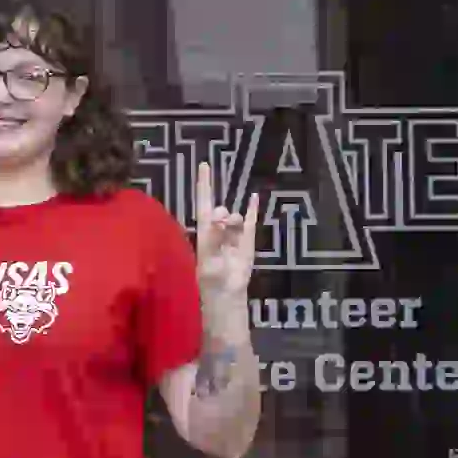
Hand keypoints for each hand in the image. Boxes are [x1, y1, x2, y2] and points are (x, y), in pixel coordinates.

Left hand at [182, 150, 254, 333]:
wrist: (227, 292)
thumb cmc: (211, 277)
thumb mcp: (207, 256)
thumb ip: (213, 236)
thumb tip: (220, 216)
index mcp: (204, 231)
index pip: (203, 203)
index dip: (204, 185)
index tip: (203, 164)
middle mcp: (218, 230)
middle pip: (219, 211)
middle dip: (221, 213)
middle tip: (221, 223)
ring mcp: (233, 235)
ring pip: (235, 217)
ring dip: (234, 220)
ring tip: (231, 232)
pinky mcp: (246, 241)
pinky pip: (250, 222)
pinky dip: (252, 210)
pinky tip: (254, 198)